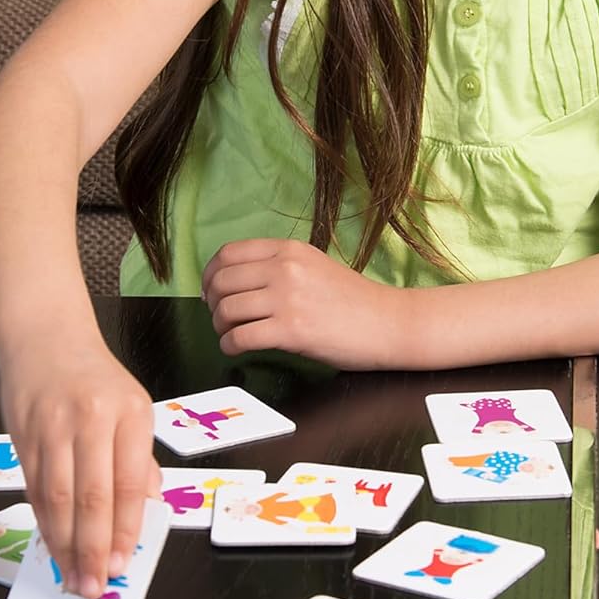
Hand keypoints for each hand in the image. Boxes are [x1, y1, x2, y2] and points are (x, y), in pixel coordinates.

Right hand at [0, 326, 160, 598]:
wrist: (45, 337)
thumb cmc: (95, 378)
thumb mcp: (132, 405)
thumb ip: (138, 458)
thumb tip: (147, 506)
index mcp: (129, 413)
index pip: (128, 482)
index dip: (125, 529)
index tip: (123, 564)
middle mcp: (92, 419)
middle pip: (91, 497)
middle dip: (93, 549)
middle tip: (94, 587)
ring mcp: (53, 427)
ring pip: (56, 498)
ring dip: (63, 545)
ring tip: (71, 578)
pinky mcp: (22, 434)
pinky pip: (33, 488)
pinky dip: (43, 523)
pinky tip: (51, 545)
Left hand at [201, 238, 411, 368]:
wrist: (388, 323)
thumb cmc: (353, 300)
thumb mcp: (314, 266)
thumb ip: (278, 266)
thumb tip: (234, 281)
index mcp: (289, 249)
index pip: (228, 253)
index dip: (210, 274)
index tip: (210, 290)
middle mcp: (285, 269)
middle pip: (222, 281)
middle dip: (212, 302)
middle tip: (218, 316)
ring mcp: (287, 299)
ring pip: (226, 310)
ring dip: (220, 326)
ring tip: (231, 333)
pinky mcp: (291, 331)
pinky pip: (240, 337)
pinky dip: (230, 346)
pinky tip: (238, 348)